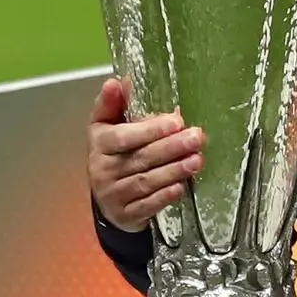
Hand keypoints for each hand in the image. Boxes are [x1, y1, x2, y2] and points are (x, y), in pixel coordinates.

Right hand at [87, 76, 205, 231]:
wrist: (107, 198)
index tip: (176, 121)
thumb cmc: (112, 154)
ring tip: (197, 160)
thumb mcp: (106, 126)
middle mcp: (102, 169)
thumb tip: (118, 81)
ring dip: (173, 170)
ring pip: (146, 181)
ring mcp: (113, 194)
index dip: (150, 129)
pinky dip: (164, 197)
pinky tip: (181, 187)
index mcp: (99, 143)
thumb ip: (113, 104)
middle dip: (171, 147)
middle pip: (140, 157)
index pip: (123, 136)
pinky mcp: (126, 214)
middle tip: (196, 137)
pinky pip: (147, 205)